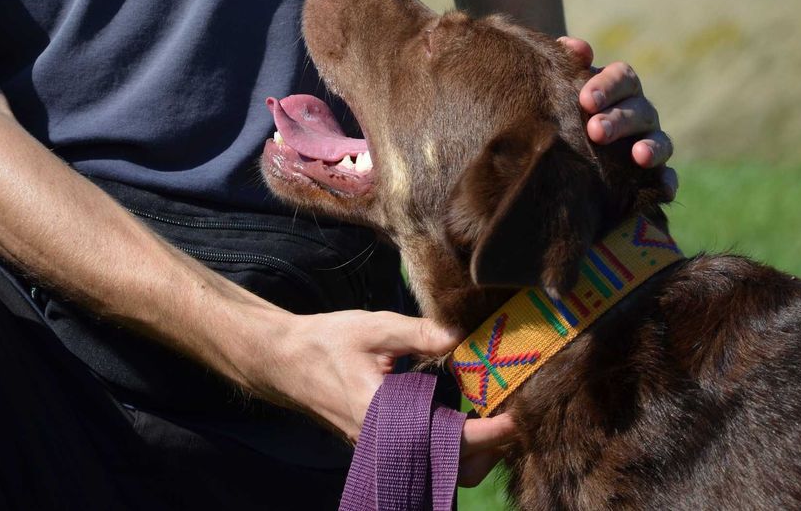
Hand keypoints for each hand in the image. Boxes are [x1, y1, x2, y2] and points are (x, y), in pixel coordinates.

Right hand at [276, 310, 515, 480]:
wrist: (285, 362)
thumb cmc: (326, 342)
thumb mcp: (374, 328)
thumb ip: (420, 333)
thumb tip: (463, 334)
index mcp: (383, 417)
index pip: (447, 439)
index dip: (488, 433)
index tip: (515, 416)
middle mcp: (383, 444)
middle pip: (449, 470)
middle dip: (487, 451)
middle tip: (512, 415)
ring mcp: (380, 450)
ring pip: (437, 472)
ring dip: (469, 454)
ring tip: (492, 418)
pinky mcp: (380, 447)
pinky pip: (423, 461)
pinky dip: (449, 449)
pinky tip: (463, 417)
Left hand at [560, 36, 677, 198]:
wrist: (566, 149)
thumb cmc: (566, 110)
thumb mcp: (563, 87)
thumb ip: (567, 65)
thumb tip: (573, 48)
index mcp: (620, 88)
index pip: (622, 78)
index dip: (607, 86)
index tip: (586, 100)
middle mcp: (640, 112)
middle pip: (639, 110)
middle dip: (619, 120)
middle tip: (595, 131)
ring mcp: (650, 141)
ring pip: (659, 141)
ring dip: (651, 147)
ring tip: (639, 156)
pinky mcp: (654, 174)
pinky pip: (667, 177)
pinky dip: (667, 181)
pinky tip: (664, 188)